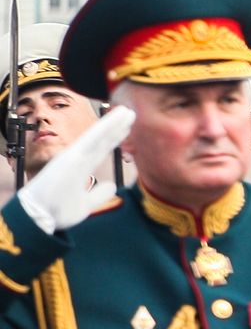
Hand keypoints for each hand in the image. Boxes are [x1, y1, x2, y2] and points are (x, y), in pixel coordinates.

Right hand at [18, 105, 131, 232]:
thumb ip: (99, 194)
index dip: (114, 138)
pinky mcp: (72, 157)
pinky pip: (91, 139)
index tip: (127, 128)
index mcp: (80, 167)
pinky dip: (103, 128)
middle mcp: (78, 158)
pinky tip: (115, 119)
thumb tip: (112, 186)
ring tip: (128, 111)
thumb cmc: (57, 210)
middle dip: (117, 127)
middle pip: (102, 140)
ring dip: (113, 123)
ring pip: (98, 136)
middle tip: (131, 113)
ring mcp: (74, 156)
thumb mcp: (86, 204)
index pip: (102, 150)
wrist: (39, 217)